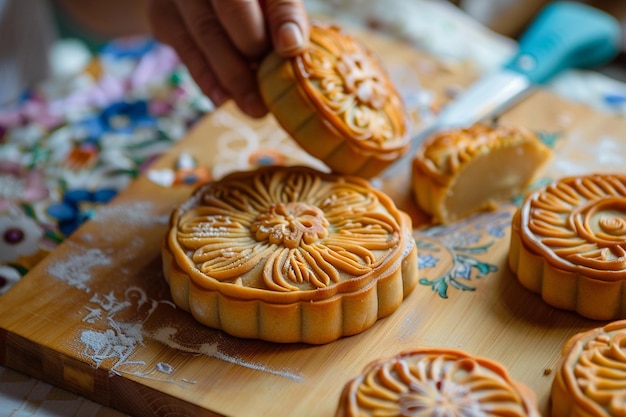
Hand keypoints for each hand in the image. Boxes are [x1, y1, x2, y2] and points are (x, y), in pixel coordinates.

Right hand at [147, 0, 309, 117]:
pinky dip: (207, 78)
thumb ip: (284, 18)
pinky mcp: (161, 13)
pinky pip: (185, 49)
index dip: (283, 16)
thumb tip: (294, 47)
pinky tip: (223, 98)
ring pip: (207, 31)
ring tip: (255, 108)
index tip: (291, 48)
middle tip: (273, 86)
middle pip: (233, 5)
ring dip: (234, 76)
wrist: (197, 0)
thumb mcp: (269, 5)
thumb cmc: (248, 6)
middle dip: (254, 49)